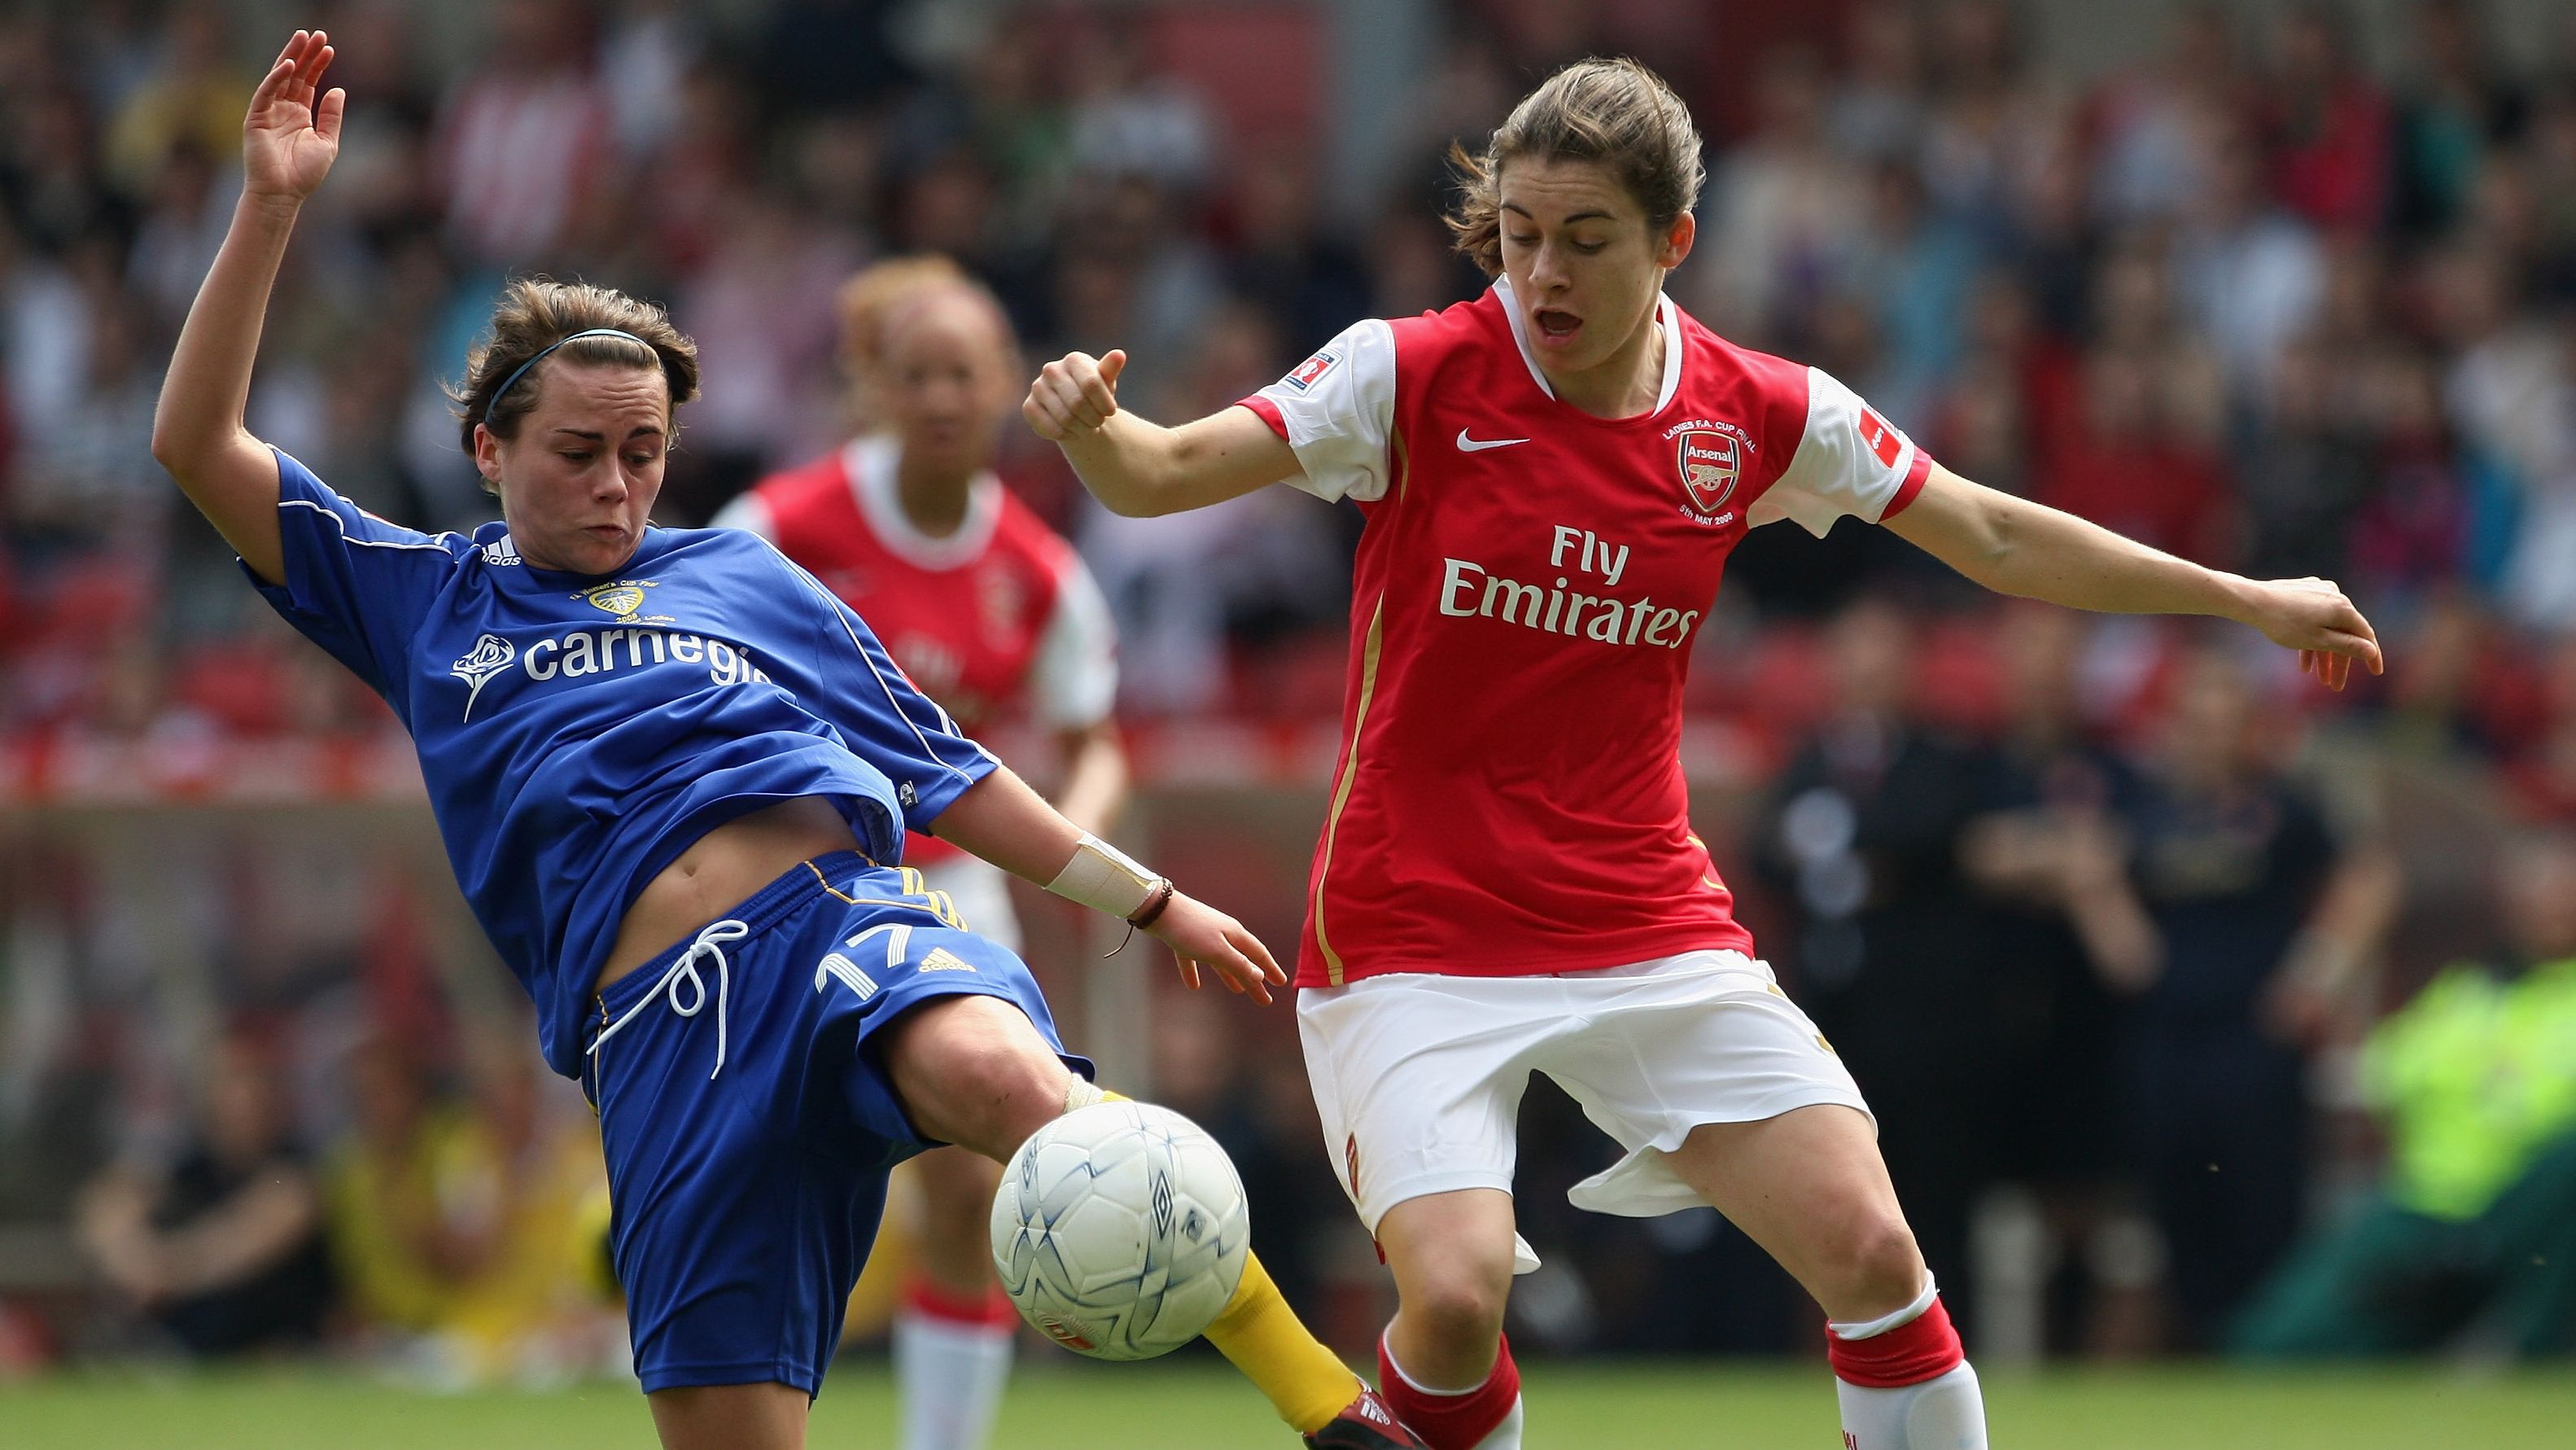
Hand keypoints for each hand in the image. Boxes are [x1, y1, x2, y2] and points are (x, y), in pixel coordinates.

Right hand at [244, 30, 343, 203]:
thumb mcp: (327, 142)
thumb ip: (331, 116)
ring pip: (279, 77)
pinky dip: (276, 78)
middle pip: (295, 75)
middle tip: (317, 35)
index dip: (319, 65)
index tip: (330, 49)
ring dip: (291, 57)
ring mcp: (268, 111)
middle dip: (305, 54)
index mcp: (300, 114)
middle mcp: (283, 109)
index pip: (309, 82)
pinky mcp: (255, 117)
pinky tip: (288, 65)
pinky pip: (266, 93)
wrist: (284, 194)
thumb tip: (338, 90)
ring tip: (302, 39)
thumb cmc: (304, 173)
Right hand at [1023, 349, 1126, 440]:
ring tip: (1089, 428)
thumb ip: (1111, 369)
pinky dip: (1067, 435)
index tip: (1111, 412)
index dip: (1105, 404)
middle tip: (1099, 422)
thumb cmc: (1095, 391)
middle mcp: (1051, 369)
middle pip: (1078, 403)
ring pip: (1065, 418)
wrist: (1077, 408)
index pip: (1091, 384)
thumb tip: (1119, 355)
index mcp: (1074, 359)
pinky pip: (1051, 428)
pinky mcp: (1029, 407)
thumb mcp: (1106, 381)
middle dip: (1094, 419)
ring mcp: (1037, 388)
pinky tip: (1074, 433)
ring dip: (1083, 429)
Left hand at [1141, 890, 1285, 1005]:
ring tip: (1238, 991)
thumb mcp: (1218, 951)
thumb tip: (1260, 976)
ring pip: (1220, 961)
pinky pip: (1193, 959)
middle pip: (1241, 960)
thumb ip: (1238, 964)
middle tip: (1263, 999)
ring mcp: (1203, 936)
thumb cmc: (1190, 929)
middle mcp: (1222, 934)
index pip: (1258, 954)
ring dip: (1230, 976)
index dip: (1270, 969)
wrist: (1159, 910)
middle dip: (1253, 981)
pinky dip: (1195, 972)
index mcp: (1234, 935)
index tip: (1280, 983)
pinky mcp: (1184, 939)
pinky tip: (1193, 986)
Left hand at [2237, 577, 2382, 690]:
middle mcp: (2335, 595)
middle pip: (2344, 633)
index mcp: (2343, 607)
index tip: (2376, 673)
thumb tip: (2371, 651)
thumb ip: (2347, 646)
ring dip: (2324, 654)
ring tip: (2318, 678)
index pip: (2365, 634)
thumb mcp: (2319, 641)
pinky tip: (2304, 664)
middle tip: (2335, 686)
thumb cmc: (2285, 623)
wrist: (2252, 601)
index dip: (2371, 655)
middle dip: (2339, 662)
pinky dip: (2311, 640)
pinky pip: (2314, 619)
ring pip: (2327, 627)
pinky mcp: (2304, 593)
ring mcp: (2319, 592)